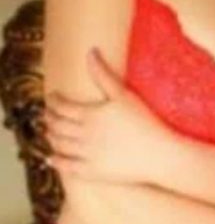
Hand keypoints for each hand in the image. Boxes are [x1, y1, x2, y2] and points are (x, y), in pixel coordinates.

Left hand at [43, 47, 171, 184]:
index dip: (54, 101)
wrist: (159, 154)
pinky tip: (51, 158)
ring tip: (48, 132)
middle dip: (49, 118)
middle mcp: (84, 135)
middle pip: (57, 125)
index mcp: (90, 115)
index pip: (62, 106)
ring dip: (50, 137)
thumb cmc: (144, 122)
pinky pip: (68, 167)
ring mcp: (87, 155)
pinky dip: (56, 161)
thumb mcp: (123, 95)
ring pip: (59, 144)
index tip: (52, 97)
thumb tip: (90, 52)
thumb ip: (103, 74)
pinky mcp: (93, 172)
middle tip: (46, 114)